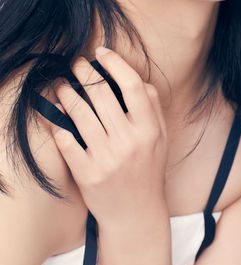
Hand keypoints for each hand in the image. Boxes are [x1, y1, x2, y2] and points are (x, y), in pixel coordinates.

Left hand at [49, 47, 168, 227]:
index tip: (101, 52)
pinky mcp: (86, 173)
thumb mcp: (160, 135)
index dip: (115, 63)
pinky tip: (57, 111)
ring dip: (66, 92)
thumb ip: (151, 104)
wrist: (136, 212)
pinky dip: (58, 122)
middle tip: (76, 64)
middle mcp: (129, 141)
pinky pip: (66, 139)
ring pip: (79, 113)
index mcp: (149, 128)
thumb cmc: (148, 168)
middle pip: (101, 94)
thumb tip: (131, 75)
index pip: (132, 85)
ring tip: (62, 84)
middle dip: (84, 72)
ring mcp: (106, 158)